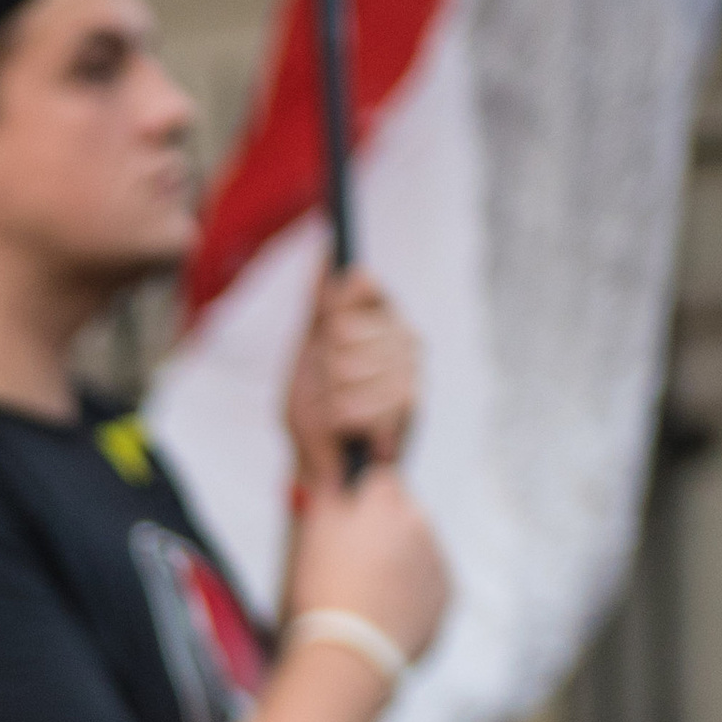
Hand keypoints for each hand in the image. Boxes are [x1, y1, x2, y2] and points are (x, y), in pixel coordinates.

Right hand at [283, 461, 449, 668]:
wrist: (352, 651)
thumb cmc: (326, 590)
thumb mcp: (314, 532)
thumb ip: (328, 493)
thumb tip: (335, 472)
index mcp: (386, 504)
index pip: (382, 478)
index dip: (364, 497)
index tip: (351, 516)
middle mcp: (420, 525)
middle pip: (405, 514)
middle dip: (386, 529)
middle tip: (355, 561)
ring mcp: (437, 561)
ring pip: (419, 549)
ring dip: (400, 561)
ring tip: (366, 592)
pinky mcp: (446, 595)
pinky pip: (428, 583)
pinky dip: (411, 592)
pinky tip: (383, 610)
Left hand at [284, 266, 419, 485]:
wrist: (327, 469)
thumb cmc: (316, 410)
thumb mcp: (310, 352)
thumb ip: (321, 305)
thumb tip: (327, 251)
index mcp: (382, 319)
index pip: (357, 284)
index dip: (331, 315)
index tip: (327, 338)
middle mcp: (403, 337)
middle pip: (344, 329)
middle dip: (325, 366)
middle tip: (332, 389)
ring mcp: (410, 369)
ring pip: (349, 367)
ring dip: (332, 398)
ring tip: (340, 413)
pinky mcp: (412, 402)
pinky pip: (362, 401)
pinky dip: (345, 420)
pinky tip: (352, 429)